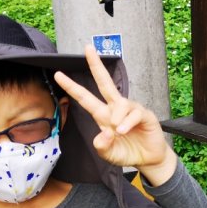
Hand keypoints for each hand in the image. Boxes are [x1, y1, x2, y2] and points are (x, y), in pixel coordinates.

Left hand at [55, 45, 177, 185]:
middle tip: (87, 48)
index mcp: (103, 116)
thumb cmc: (127, 152)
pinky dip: (127, 123)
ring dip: (116, 118)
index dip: (72, 87)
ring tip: (118, 132)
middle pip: (104, 82)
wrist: (148, 159)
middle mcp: (115, 108)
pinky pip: (134, 113)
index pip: (85, 98)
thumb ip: (102, 147)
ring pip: (120, 103)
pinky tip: (124, 131)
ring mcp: (130, 110)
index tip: (58, 75)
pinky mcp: (144, 114)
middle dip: (96, 65)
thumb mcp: (109, 154)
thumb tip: (105, 133)